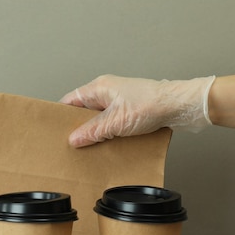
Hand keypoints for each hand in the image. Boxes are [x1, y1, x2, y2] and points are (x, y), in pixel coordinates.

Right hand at [60, 74, 215, 146]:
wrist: (179, 106)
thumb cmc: (152, 104)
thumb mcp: (116, 122)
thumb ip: (93, 131)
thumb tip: (74, 139)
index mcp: (99, 87)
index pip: (71, 100)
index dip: (62, 115)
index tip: (54, 129)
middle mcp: (107, 91)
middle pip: (84, 111)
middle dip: (78, 127)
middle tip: (71, 143)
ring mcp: (119, 101)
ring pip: (98, 119)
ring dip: (95, 133)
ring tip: (89, 147)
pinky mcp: (129, 110)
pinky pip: (111, 123)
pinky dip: (108, 134)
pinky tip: (108, 145)